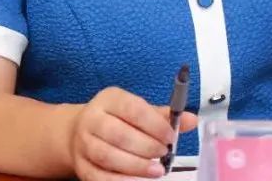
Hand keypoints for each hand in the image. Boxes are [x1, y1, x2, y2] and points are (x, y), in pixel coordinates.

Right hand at [68, 87, 197, 180]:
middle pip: (119, 134)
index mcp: (109, 99)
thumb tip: (192, 120)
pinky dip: (120, 180)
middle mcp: (92, 119)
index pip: (131, 108)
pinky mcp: (81, 166)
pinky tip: (138, 180)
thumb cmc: (115, 119)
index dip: (153, 123)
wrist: (79, 131)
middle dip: (146, 146)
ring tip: (157, 170)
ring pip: (108, 156)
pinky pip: (99, 177)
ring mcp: (84, 144)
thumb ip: (163, 116)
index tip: (170, 136)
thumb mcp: (136, 109)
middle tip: (164, 153)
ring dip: (136, 165)